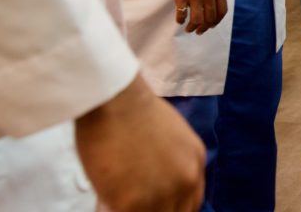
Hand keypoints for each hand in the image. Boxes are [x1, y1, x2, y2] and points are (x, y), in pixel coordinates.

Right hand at [75, 74, 204, 211]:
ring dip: (135, 210)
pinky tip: (104, 199)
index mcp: (195, 163)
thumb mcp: (172, 136)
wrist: (116, 100)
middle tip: (136, 204)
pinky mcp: (132, 204)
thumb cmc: (134, 110)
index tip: (156, 206)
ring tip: (118, 199)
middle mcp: (185, 181)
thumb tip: (155, 181)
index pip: (192, 203)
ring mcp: (161, 195)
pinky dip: (111, 210)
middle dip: (154, 210)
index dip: (172, 208)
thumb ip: (172, 163)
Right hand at [164, 0, 226, 33]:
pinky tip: (179, 20)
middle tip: (199, 31)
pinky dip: (180, 20)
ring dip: (193, 27)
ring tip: (189, 29)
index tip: (211, 25)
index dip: (216, 21)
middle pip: (209, 18)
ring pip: (196, 19)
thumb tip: (213, 2)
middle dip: (205, 27)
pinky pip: (181, 14)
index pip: (221, 11)